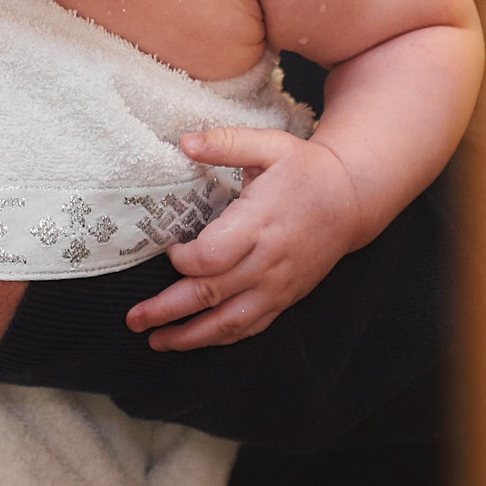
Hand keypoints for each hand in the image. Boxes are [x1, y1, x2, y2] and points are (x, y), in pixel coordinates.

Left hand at [124, 128, 367, 351]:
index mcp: (258, 224)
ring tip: (157, 342)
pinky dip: (221, 338)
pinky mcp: (285, 297)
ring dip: (191, 336)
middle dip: (168, 310)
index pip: (212, 256)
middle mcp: (267, 262)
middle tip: (133, 319)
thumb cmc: (305, 169)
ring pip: (229, 321)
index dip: (183, 259)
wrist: (352, 199)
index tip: (167, 249)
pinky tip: (196, 341)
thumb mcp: (269, 145)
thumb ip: (226, 143)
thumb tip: (184, 143)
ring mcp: (277, 285)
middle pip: (211, 294)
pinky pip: (251, 326)